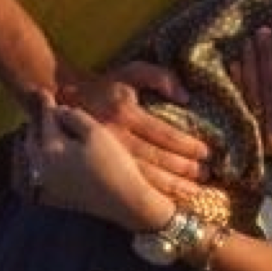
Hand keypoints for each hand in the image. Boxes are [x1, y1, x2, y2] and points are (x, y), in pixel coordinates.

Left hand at [24, 95, 172, 232]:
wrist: (124, 201)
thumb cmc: (112, 164)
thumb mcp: (96, 133)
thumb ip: (75, 117)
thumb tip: (61, 111)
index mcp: (50, 150)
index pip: (46, 121)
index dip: (46, 104)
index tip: (42, 90)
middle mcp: (42, 168)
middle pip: (32, 140)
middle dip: (36, 123)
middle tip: (40, 109)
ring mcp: (47, 184)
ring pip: (32, 157)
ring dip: (34, 141)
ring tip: (40, 130)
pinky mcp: (55, 196)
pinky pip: (37, 172)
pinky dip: (38, 159)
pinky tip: (47, 155)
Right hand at [58, 62, 210, 187]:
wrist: (65, 98)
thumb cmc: (108, 85)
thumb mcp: (133, 71)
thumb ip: (161, 77)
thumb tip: (185, 97)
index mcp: (125, 112)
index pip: (162, 133)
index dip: (186, 145)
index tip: (206, 153)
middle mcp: (115, 136)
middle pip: (155, 158)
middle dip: (183, 170)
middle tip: (206, 176)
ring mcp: (105, 155)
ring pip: (142, 176)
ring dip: (169, 186)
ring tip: (193, 192)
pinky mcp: (99, 166)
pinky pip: (127, 183)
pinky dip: (149, 193)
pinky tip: (165, 199)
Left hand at [236, 26, 271, 172]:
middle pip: (270, 88)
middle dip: (266, 56)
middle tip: (264, 30)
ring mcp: (260, 135)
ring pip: (252, 94)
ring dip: (250, 65)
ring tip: (250, 39)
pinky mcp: (250, 134)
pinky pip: (241, 103)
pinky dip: (238, 82)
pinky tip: (236, 61)